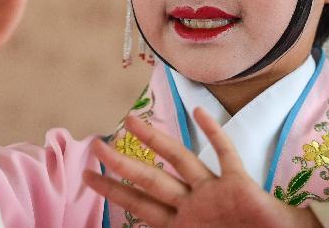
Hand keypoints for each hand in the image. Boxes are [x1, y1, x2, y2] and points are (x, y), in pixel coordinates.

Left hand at [82, 107, 321, 227]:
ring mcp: (216, 194)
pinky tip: (200, 112)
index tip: (88, 175)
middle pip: (150, 181)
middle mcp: (195, 206)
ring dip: (155, 141)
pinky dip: (214, 133)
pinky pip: (226, 156)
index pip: (139, 206)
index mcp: (183, 225)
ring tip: (131, 119)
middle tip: (95, 146)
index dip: (112, 191)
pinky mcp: (241, 186)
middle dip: (121, 165)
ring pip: (180, 161)